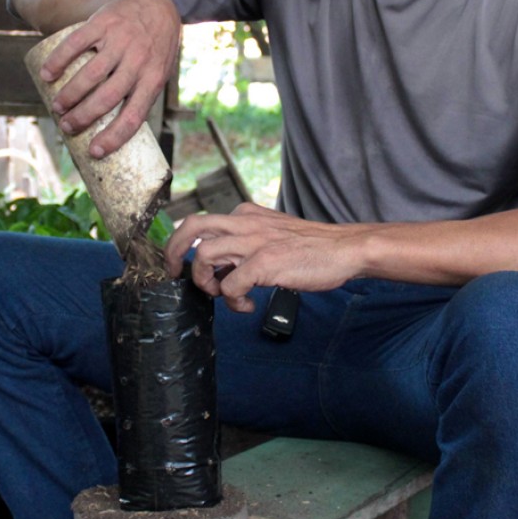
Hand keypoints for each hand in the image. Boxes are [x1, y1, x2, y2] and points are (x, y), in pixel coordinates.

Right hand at [38, 0, 180, 157]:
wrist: (152, 3)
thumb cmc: (153, 48)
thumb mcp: (158, 72)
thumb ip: (141, 96)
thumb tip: (115, 132)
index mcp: (153, 78)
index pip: (134, 115)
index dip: (114, 137)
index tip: (94, 151)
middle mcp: (138, 60)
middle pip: (107, 97)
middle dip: (83, 117)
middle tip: (67, 126)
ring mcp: (120, 40)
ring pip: (90, 73)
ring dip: (70, 94)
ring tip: (57, 107)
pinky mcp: (103, 23)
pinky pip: (76, 43)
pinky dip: (58, 60)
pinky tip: (46, 74)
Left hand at [163, 203, 367, 311]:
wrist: (345, 249)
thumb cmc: (312, 247)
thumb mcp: (273, 232)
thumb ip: (247, 241)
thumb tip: (223, 266)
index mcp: (246, 213)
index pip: (201, 221)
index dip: (183, 244)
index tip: (181, 264)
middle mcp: (245, 222)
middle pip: (191, 226)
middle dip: (172, 252)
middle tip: (175, 275)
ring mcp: (254, 241)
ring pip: (203, 254)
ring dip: (205, 281)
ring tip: (224, 293)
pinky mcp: (266, 262)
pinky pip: (231, 285)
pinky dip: (234, 301)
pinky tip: (249, 305)